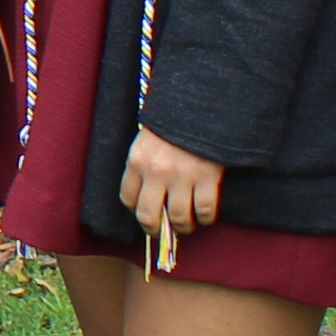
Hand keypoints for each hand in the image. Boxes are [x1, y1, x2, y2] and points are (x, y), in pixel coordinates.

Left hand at [120, 126, 227, 246]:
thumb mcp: (149, 137)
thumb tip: (150, 189)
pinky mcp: (207, 178)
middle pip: (148, 215)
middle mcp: (156, 173)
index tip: (144, 212)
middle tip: (161, 231)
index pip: (128, 197)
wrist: (202, 104)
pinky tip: (205, 217)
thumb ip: (145, 162)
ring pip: (178, 217)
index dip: (135, 210)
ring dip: (182, 227)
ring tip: (185, 226)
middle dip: (154, 228)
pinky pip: (204, 210)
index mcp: (137, 160)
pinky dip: (205, 218)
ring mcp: (182, 177)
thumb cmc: (174, 120)